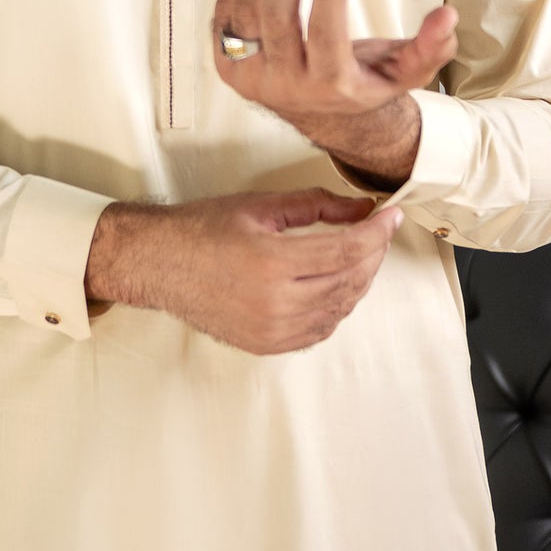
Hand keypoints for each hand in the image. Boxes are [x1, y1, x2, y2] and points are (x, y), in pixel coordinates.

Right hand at [88, 188, 404, 354]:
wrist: (159, 264)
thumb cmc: (202, 230)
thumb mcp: (260, 206)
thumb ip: (316, 206)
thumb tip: (361, 210)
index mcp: (271, 262)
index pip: (347, 251)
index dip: (377, 233)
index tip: (391, 216)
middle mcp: (274, 302)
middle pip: (349, 281)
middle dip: (373, 254)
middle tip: (378, 232)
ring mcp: (271, 329)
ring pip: (340, 308)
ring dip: (359, 281)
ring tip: (360, 255)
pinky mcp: (267, 344)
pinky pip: (320, 329)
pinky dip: (337, 307)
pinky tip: (337, 285)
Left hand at [212, 0, 458, 134]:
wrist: (316, 112)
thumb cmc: (365, 81)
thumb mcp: (405, 72)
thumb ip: (431, 47)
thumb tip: (449, 15)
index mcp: (331, 86)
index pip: (325, 34)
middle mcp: (285, 85)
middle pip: (277, 16)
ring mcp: (250, 75)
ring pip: (246, 10)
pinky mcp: (226, 61)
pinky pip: (226, 10)